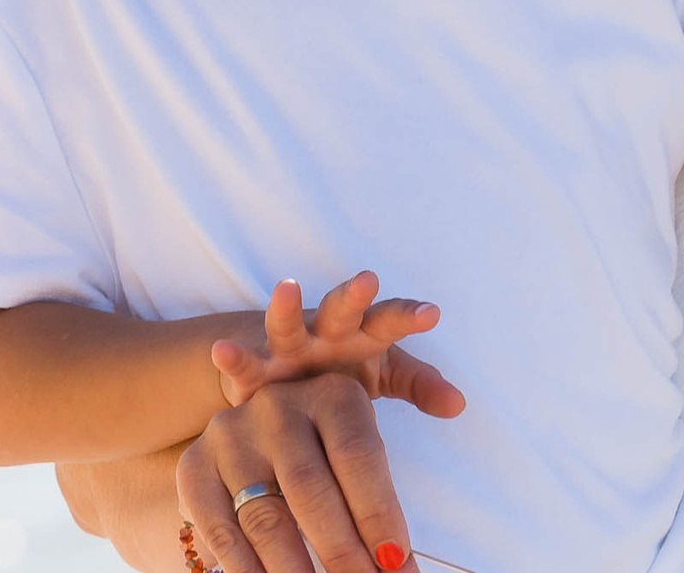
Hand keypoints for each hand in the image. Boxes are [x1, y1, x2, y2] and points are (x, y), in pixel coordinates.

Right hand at [179, 374, 422, 572]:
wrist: (253, 432)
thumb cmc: (323, 448)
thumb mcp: (360, 445)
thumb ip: (383, 497)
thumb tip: (401, 565)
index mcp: (333, 395)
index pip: (359, 456)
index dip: (378, 512)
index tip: (394, 559)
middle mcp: (279, 407)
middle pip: (311, 488)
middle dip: (341, 548)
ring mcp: (232, 436)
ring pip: (266, 516)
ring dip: (294, 568)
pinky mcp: (194, 467)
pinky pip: (222, 531)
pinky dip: (248, 568)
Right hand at [212, 272, 464, 418]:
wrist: (287, 381)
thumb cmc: (344, 374)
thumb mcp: (384, 376)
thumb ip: (419, 384)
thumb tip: (459, 404)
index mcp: (364, 333)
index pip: (390, 319)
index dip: (409, 315)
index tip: (431, 313)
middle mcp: (327, 331)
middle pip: (342, 308)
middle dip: (353, 295)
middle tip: (367, 280)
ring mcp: (288, 346)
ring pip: (288, 323)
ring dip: (287, 307)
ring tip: (287, 288)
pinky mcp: (254, 369)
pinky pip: (243, 362)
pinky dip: (234, 356)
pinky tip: (223, 349)